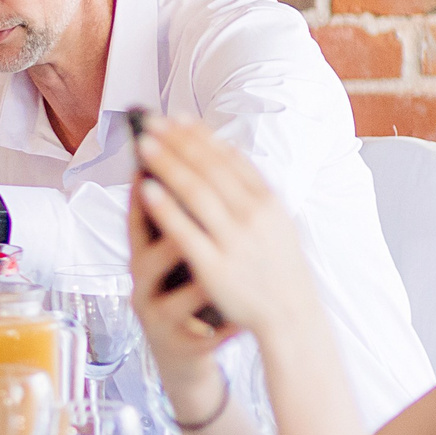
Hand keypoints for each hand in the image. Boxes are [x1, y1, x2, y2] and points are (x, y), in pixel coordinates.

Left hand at [128, 117, 320, 347]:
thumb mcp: (276, 223)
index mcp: (269, 202)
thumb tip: (221, 154)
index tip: (177, 117)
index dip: (201, 136)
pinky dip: (165, 207)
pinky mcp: (215, 266)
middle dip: (177, 141)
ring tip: (143, 143)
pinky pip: (185, 231)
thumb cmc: (277, 269)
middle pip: (209, 169)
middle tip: (150, 121)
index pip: (230, 159)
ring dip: (167, 163)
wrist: (292, 317)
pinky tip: (145, 188)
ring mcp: (235, 240)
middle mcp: (254, 216)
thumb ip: (251, 192)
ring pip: (195, 192)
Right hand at [128, 177, 229, 411]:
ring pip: (172, 299)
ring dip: (198, 284)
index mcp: (144, 260)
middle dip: (168, 234)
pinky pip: (200, 331)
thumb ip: (184, 222)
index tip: (149, 167)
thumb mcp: (179, 256)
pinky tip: (239, 313)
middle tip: (189, 205)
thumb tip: (198, 166)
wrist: (187, 346)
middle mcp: (143, 287)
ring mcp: (158, 316)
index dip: (140, 197)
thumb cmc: (188, 291)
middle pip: (146, 259)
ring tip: (217, 263)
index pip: (137, 225)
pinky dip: (221, 321)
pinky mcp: (179, 343)